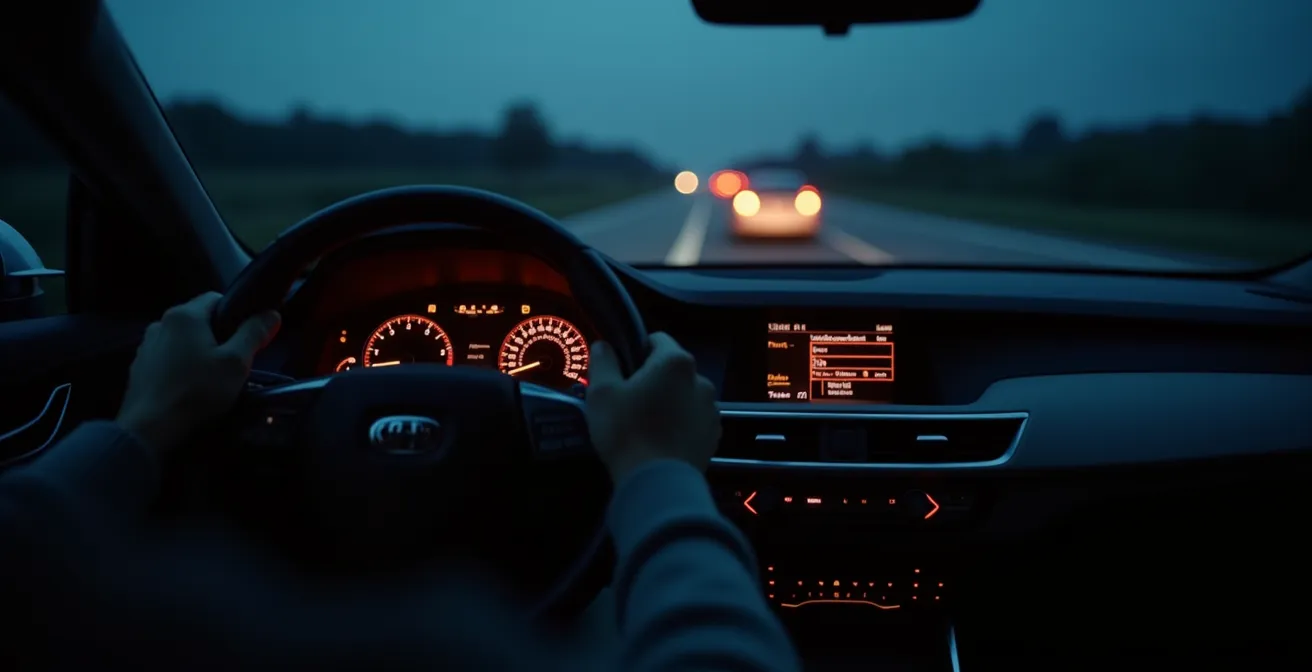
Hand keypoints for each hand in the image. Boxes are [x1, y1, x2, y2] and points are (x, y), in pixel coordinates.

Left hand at [116, 292, 280, 452]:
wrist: (150, 427)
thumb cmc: (197, 390)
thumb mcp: (236, 363)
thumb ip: (254, 334)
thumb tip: (271, 313)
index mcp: (184, 315)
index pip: (216, 298)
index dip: (236, 313)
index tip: (246, 336)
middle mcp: (160, 323)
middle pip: (197, 320)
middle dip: (216, 334)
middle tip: (232, 360)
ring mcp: (145, 346)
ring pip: (180, 339)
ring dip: (195, 350)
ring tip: (207, 376)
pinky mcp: (138, 368)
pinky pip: (165, 358)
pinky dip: (177, 365)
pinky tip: (185, 386)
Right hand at [584, 332, 720, 482]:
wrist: (657, 482)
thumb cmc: (627, 431)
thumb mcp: (601, 393)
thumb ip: (603, 361)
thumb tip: (604, 345)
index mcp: (675, 362)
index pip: (657, 340)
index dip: (637, 350)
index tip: (623, 372)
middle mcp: (701, 380)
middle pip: (673, 370)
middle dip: (654, 379)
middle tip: (630, 402)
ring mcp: (712, 409)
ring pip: (685, 396)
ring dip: (670, 402)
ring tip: (647, 426)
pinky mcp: (714, 435)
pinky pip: (694, 420)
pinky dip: (681, 424)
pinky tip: (663, 442)